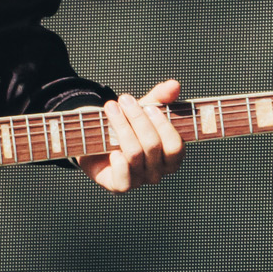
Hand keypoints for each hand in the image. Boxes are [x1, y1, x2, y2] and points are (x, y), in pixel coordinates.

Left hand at [78, 78, 183, 193]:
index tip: (149, 107)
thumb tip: (174, 85)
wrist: (96, 139)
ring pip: (135, 154)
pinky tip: (111, 149)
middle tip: (124, 99)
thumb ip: (160, 98)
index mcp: (170, 156)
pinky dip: (118, 162)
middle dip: (137, 119)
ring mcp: (139, 180)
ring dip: (121, 127)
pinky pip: (124, 180)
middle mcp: (158, 171)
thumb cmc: (127, 126)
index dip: (164, 126)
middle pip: (153, 145)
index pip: (176, 146)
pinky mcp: (120, 186)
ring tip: (111, 107)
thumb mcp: (143, 109)